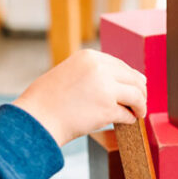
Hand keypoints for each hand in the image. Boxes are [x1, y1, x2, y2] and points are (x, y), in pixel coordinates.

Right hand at [13, 49, 146, 144]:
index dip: (130, 78)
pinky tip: (128, 122)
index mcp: (90, 57)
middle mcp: (100, 68)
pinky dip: (130, 119)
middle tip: (141, 102)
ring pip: (136, 95)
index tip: (135, 87)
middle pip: (133, 78)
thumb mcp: (68, 73)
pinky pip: (128, 114)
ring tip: (139, 113)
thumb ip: (91, 73)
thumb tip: (118, 81)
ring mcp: (105, 88)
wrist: (36, 119)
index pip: (120, 65)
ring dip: (140, 105)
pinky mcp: (107, 109)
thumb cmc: (47, 100)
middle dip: (140, 91)